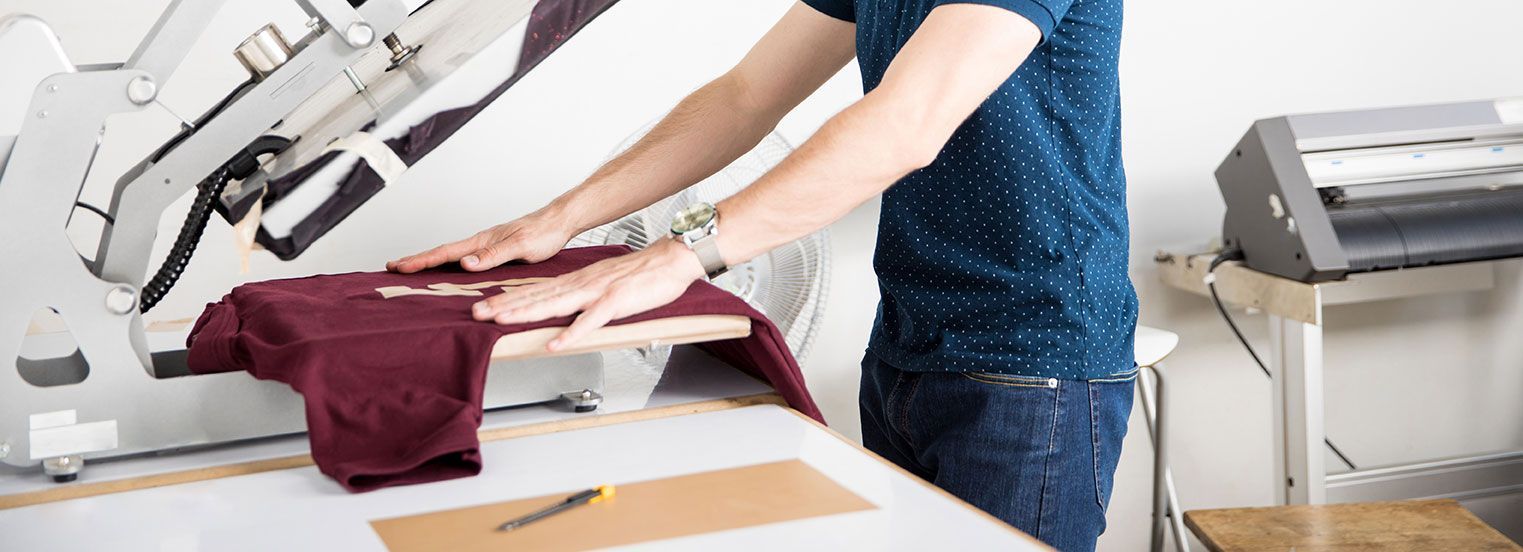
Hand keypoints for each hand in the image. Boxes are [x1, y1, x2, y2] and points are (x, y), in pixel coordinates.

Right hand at [387, 212, 574, 272]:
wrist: (559, 222)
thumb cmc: (543, 233)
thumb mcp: (520, 247)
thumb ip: (494, 256)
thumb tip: (466, 263)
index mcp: (483, 241)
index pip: (446, 252)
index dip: (422, 261)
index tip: (400, 267)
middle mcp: (480, 242)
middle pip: (442, 252)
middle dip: (417, 260)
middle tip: (393, 267)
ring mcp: (486, 245)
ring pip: (451, 254)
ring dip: (430, 262)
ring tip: (411, 268)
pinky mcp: (494, 250)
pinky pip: (464, 257)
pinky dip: (449, 263)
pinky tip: (447, 269)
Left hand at [471, 238, 707, 351]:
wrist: (671, 259)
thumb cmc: (643, 274)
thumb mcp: (605, 284)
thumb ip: (584, 297)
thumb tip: (565, 311)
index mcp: (578, 282)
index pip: (536, 291)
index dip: (508, 299)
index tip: (485, 306)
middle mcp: (581, 285)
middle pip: (536, 296)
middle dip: (504, 305)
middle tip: (476, 313)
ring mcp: (597, 293)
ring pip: (554, 305)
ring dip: (525, 313)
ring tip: (501, 321)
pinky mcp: (615, 302)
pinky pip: (589, 321)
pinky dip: (571, 333)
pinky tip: (554, 343)